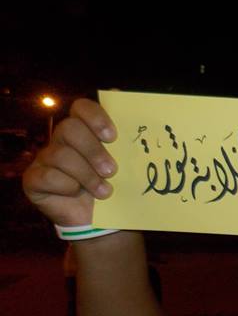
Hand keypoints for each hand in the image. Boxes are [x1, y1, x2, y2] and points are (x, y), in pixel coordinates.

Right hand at [22, 99, 117, 226]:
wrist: (100, 219)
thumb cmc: (113, 184)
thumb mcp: (125, 162)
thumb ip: (126, 137)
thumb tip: (122, 96)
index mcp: (84, 129)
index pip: (82, 107)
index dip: (96, 117)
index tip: (113, 137)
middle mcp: (62, 139)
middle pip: (70, 128)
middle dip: (94, 151)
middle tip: (112, 171)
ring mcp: (45, 158)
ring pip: (61, 154)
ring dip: (87, 175)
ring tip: (105, 191)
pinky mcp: (34, 179)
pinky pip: (47, 176)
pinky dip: (66, 186)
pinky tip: (76, 193)